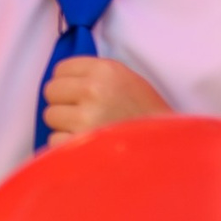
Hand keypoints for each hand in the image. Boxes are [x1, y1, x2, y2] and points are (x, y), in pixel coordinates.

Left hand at [42, 56, 169, 142]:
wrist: (170, 150)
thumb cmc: (148, 115)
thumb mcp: (127, 81)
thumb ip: (94, 75)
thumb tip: (60, 78)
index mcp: (106, 70)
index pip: (60, 69)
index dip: (69, 83)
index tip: (81, 94)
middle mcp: (93, 90)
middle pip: (51, 92)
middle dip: (64, 104)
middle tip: (85, 115)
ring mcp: (85, 118)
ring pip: (50, 117)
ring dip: (65, 126)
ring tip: (90, 132)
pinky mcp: (80, 144)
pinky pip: (54, 141)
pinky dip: (67, 147)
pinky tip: (89, 147)